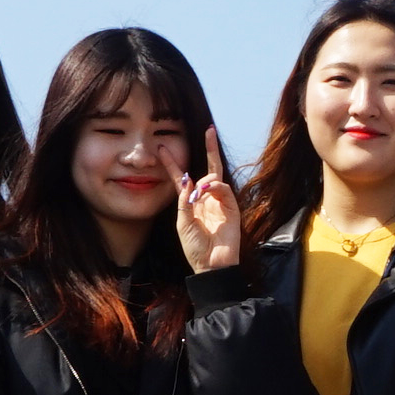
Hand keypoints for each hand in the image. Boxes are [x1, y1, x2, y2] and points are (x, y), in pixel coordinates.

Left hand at [169, 128, 243, 274]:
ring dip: (205, 181)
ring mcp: (221, 202)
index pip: (182, 178)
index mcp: (192, 203)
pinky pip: (224, 189)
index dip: (172, 164)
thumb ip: (184, 200)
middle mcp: (207, 199)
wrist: (211, 264)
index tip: (162, 148)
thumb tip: (188, 178)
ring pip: (214, 177)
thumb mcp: (182, 222)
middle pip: (208, 168)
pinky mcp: (232, 208)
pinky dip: (214, 187)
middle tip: (209, 130)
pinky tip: (207, 193)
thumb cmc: (194, 247)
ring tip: (198, 192)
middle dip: (209, 149)